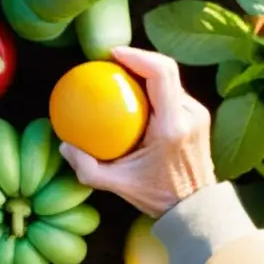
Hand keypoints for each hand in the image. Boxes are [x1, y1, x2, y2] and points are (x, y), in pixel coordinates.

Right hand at [60, 47, 214, 218]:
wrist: (195, 208)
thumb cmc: (157, 196)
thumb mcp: (117, 185)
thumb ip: (87, 168)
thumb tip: (64, 145)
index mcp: (172, 126)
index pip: (160, 74)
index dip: (137, 56)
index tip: (112, 54)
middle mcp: (189, 114)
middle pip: (167, 68)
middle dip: (138, 56)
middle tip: (111, 59)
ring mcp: (198, 114)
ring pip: (171, 79)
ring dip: (146, 70)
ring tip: (120, 72)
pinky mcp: (199, 116)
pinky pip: (173, 91)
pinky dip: (153, 85)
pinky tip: (133, 91)